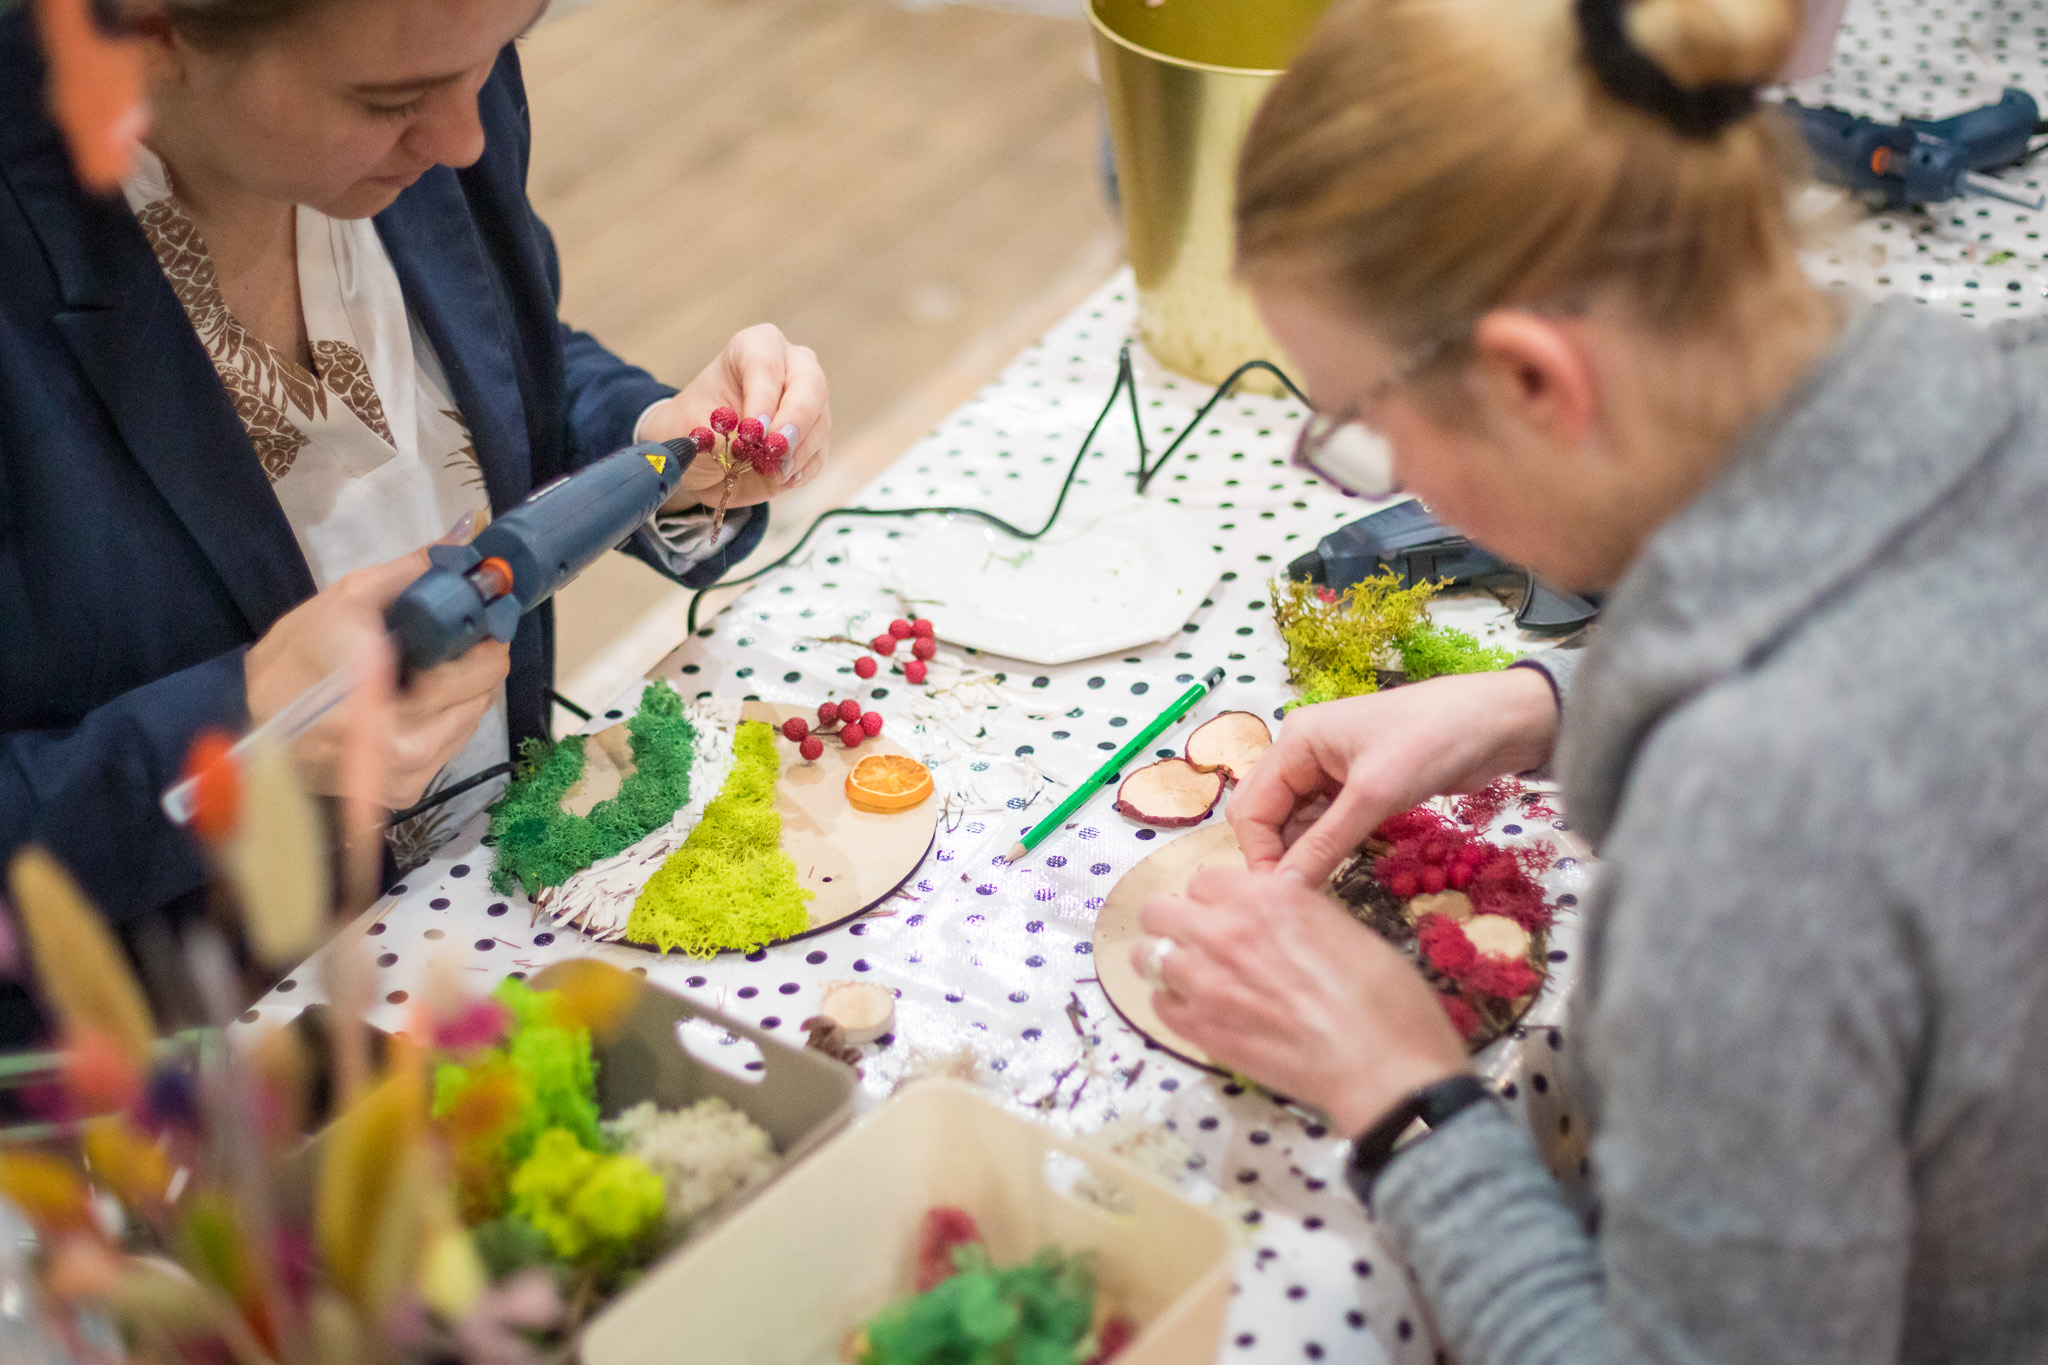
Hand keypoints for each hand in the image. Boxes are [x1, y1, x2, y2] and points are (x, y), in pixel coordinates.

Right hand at [245, 548, 510, 809]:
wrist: (253, 728)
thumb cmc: (292, 660)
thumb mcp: (346, 600)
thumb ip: (413, 570)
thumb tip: (469, 530)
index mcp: (388, 695)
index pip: (478, 668)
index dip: (486, 634)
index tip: (483, 611)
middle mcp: (405, 744)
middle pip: (482, 693)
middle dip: (477, 658)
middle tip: (456, 634)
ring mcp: (408, 773)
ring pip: (473, 718)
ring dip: (465, 688)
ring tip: (429, 666)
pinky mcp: (406, 792)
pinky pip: (452, 743)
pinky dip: (446, 716)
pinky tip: (417, 697)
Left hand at [640, 323, 830, 509]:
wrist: (701, 453)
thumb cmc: (694, 426)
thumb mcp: (693, 426)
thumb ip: (724, 434)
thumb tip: (754, 446)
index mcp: (755, 347)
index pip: (766, 365)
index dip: (762, 398)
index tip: (752, 431)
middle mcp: (790, 367)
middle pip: (810, 385)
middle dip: (795, 421)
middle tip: (776, 449)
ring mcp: (809, 401)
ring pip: (819, 423)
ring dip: (797, 452)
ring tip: (770, 470)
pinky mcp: (815, 436)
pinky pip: (819, 453)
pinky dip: (802, 469)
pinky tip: (780, 477)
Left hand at [1138, 866, 1468, 1134]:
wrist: (1381, 1066)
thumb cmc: (1384, 996)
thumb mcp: (1343, 927)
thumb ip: (1291, 914)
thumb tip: (1271, 919)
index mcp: (1264, 896)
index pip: (1204, 879)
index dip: (1216, 899)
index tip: (1229, 915)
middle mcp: (1223, 930)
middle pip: (1159, 910)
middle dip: (1176, 922)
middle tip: (1200, 943)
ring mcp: (1202, 981)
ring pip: (1144, 955)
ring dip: (1165, 960)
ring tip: (1192, 977)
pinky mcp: (1196, 1030)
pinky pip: (1157, 1004)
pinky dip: (1172, 1003)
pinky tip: (1199, 1012)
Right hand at [1231, 669, 1559, 883]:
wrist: (1498, 720)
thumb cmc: (1433, 740)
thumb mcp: (1376, 795)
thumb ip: (1325, 844)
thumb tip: (1282, 892)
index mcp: (1295, 740)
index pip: (1251, 807)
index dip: (1259, 855)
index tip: (1278, 900)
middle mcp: (1304, 753)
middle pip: (1267, 815)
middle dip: (1276, 856)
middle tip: (1296, 900)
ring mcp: (1330, 770)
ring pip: (1296, 823)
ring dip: (1303, 855)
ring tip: (1316, 894)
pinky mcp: (1358, 786)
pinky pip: (1325, 823)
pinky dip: (1326, 848)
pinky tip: (1335, 873)